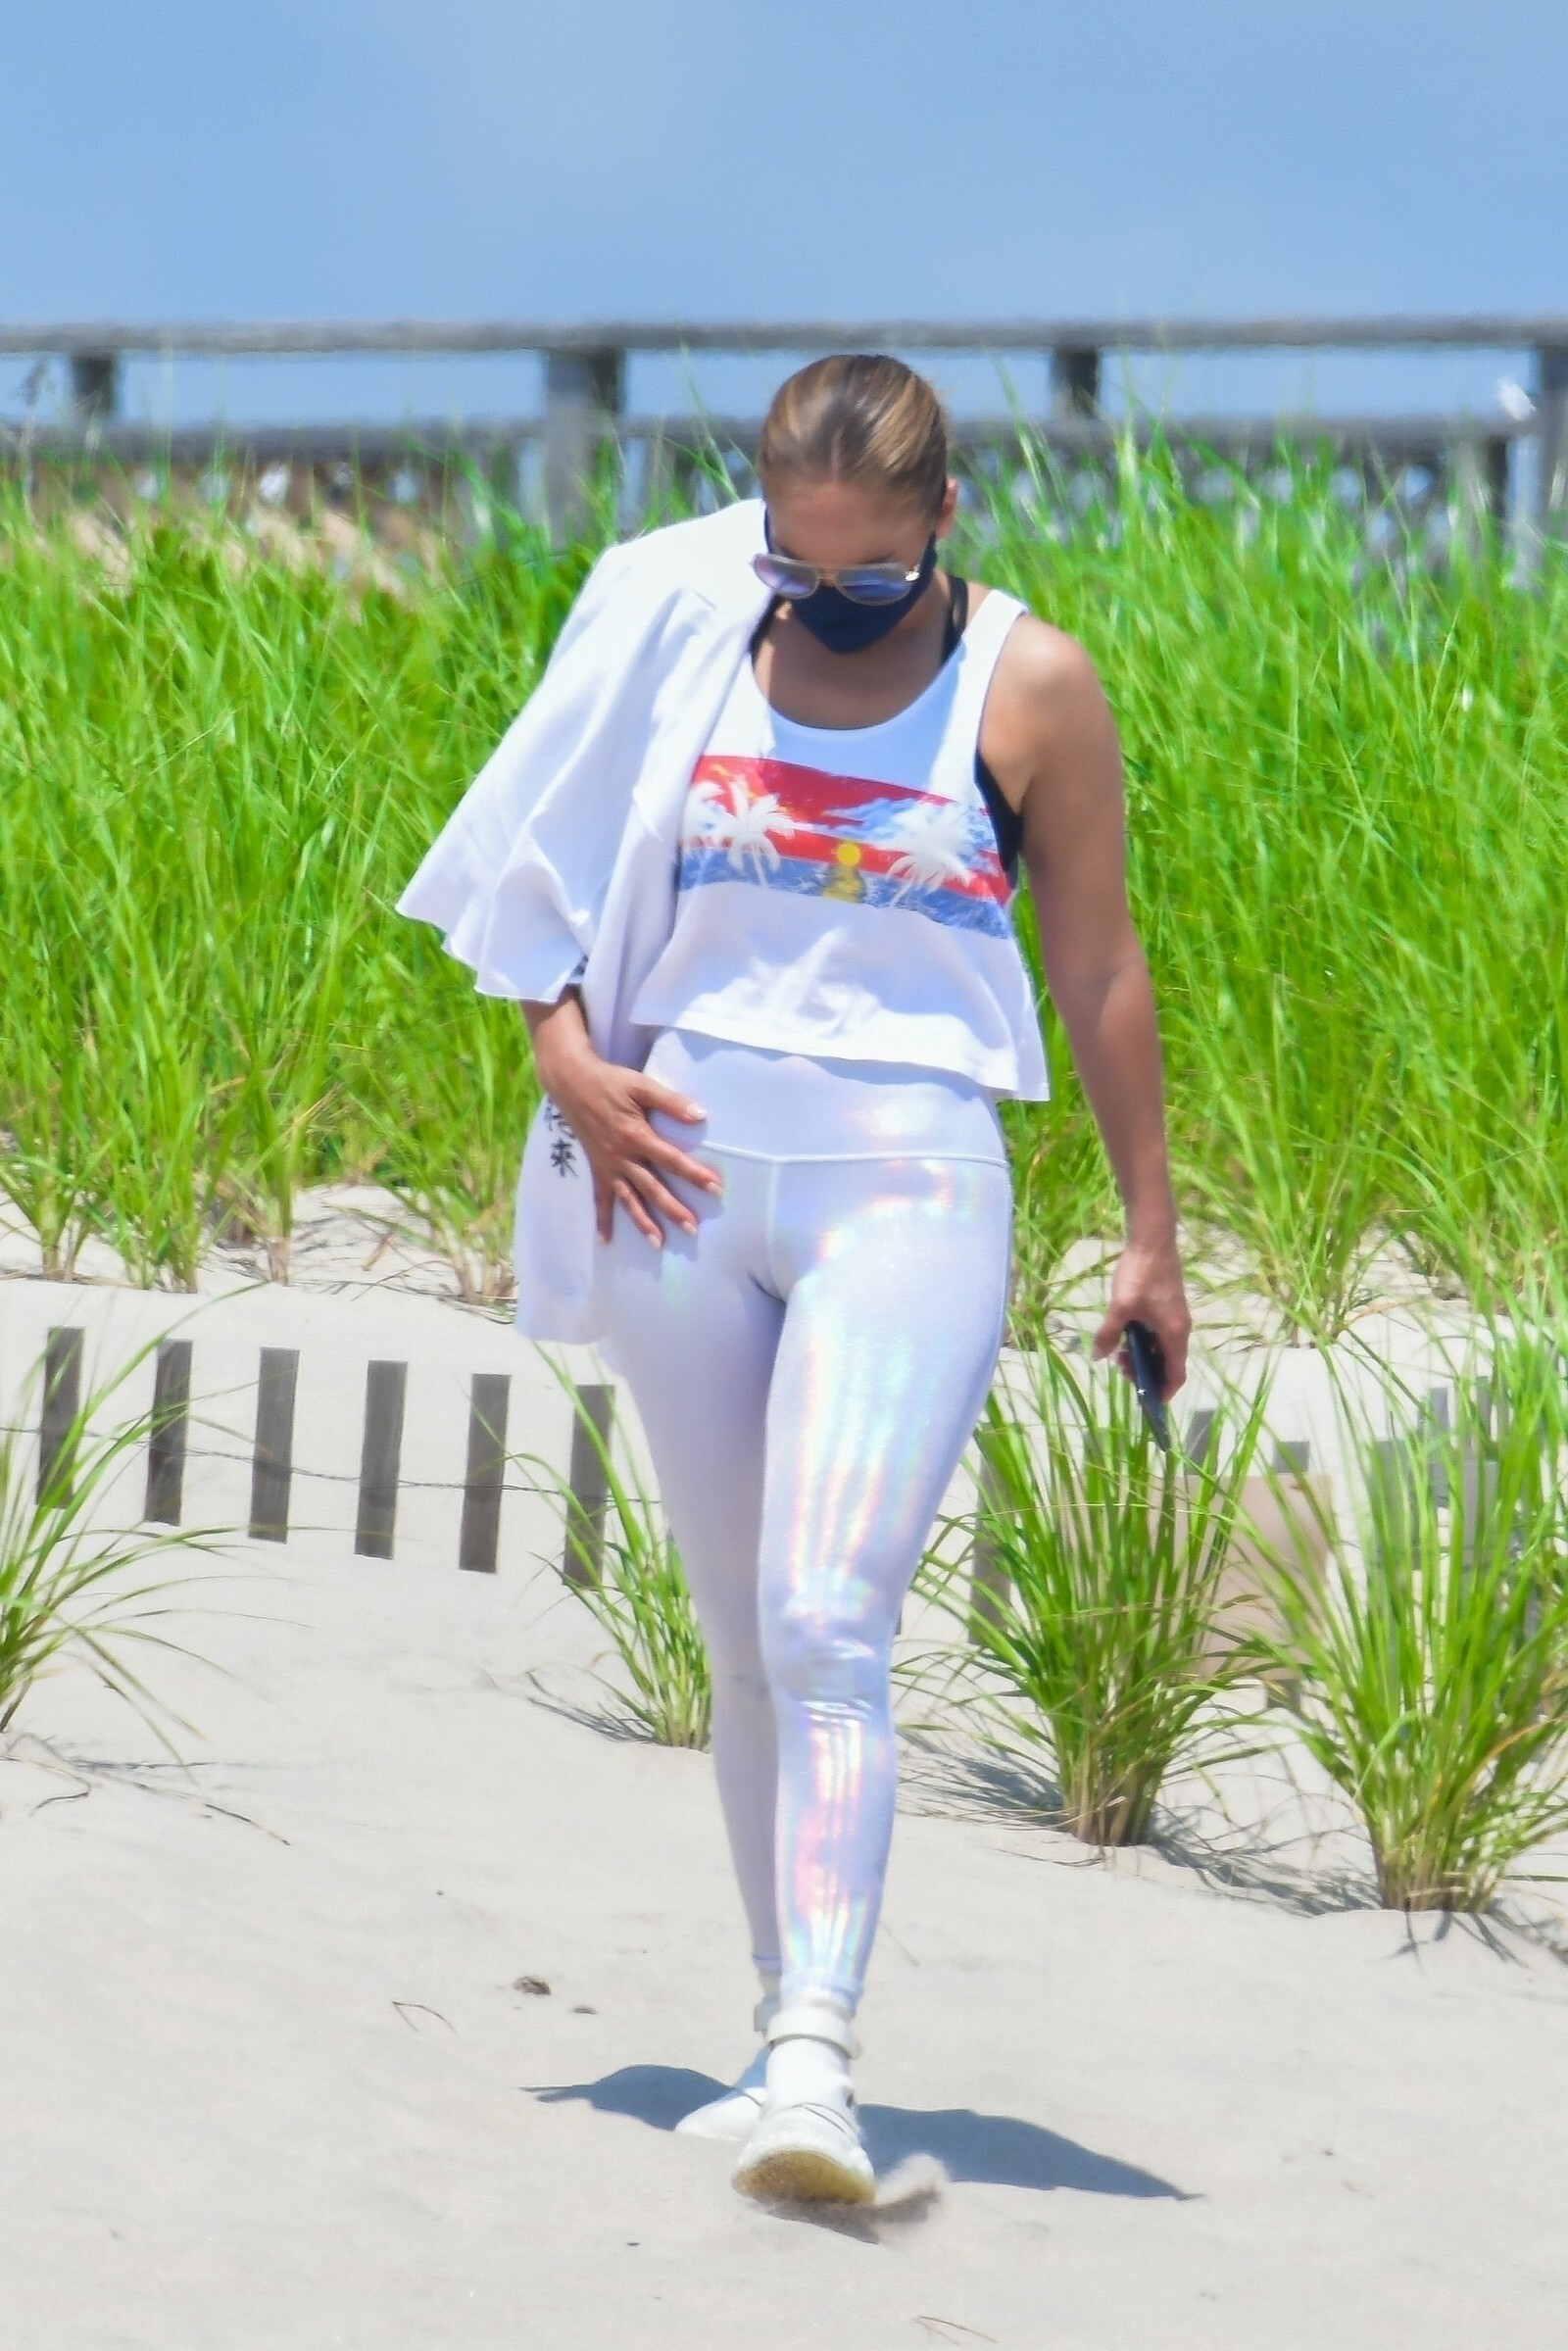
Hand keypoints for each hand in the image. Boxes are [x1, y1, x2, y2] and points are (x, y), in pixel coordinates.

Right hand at [528, 997, 720, 1246]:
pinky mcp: (596, 1168)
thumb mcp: (641, 1085)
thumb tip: (700, 1115)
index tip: (715, 1189)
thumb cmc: (610, 1082)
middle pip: (652, 1188)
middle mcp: (622, 1157)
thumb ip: (670, 1102)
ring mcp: (607, 1166)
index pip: (671, 1160)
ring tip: (658, 1243)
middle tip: (692, 1229)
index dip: (694, 1174)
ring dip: (643, 1222)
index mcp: (636, 1136)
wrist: (571, 1082)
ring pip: (628, 1199)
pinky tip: (606, 1240)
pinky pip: (599, 1199)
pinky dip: (602, 1219)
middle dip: (673, 1209)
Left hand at [1092, 1235, 1190, 1399]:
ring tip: (1117, 1351)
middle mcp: (1180, 1329)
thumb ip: (1108, 1334)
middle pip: (1168, 1363)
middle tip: (1119, 1368)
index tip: (1147, 1402)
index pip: (1176, 1375)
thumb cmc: (1140, 1275)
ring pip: (1161, 1347)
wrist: (1152, 1239)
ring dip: (1141, 1355)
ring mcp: (1175, 1317)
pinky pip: (1158, 1334)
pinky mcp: (1168, 1306)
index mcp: (1174, 1334)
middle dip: (1145, 1372)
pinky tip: (1123, 1333)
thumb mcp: (1119, 1308)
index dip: (1164, 1392)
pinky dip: (1143, 1340)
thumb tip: (1098, 1357)